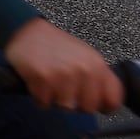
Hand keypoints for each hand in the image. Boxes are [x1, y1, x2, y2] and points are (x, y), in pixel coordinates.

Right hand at [3, 17, 122, 113]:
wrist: (26, 30)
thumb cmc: (56, 46)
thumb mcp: (84, 57)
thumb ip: (98, 78)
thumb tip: (106, 103)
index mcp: (97, 64)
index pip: (113, 99)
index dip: (105, 106)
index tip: (96, 105)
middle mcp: (83, 70)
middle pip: (88, 108)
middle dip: (76, 104)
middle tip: (66, 92)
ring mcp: (62, 75)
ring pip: (65, 107)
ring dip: (55, 99)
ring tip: (50, 85)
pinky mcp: (42, 78)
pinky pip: (44, 103)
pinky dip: (39, 97)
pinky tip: (38, 84)